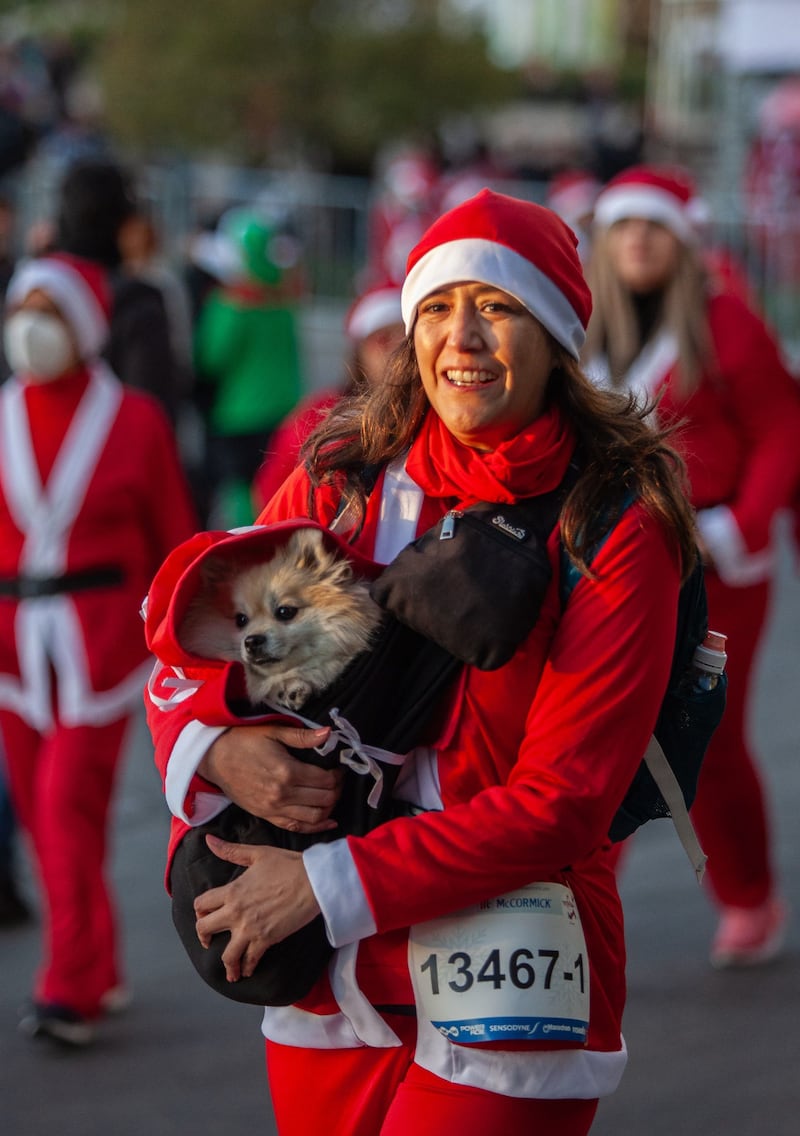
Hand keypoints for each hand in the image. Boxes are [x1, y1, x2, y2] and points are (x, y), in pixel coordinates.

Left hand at [194, 836, 320, 981]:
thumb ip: (231, 851)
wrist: (313, 881)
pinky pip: (250, 960)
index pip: (201, 904)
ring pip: (226, 954)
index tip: (204, 915)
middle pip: (205, 929)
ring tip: (230, 970)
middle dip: (204, 937)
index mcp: (232, 890)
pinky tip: (248, 970)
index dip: (199, 910)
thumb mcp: (257, 854)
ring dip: (226, 964)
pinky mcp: (266, 939)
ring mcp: (250, 928)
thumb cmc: (288, 865)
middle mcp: (235, 912)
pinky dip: (247, 967)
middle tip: (209, 942)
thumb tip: (208, 840)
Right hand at [198, 723, 342, 832]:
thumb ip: (303, 736)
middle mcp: (283, 794)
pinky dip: (315, 827)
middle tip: (339, 781)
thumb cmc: (243, 741)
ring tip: (331, 795)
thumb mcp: (273, 732)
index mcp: (287, 772)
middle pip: (324, 799)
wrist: (214, 758)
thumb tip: (329, 733)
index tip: (339, 768)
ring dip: (329, 808)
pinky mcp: (266, 816)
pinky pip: (296, 827)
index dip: (338, 775)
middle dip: (337, 790)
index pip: (326, 780)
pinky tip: (327, 821)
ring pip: (314, 817)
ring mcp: (274, 809)